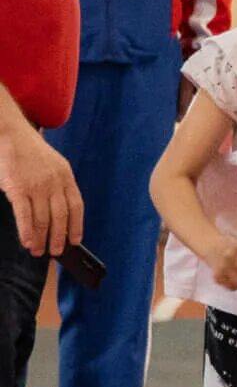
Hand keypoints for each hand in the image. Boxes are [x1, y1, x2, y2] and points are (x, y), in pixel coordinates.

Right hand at [0, 120, 81, 255]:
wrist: (11, 134)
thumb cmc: (30, 152)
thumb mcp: (53, 165)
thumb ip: (58, 186)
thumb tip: (57, 215)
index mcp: (66, 177)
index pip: (76, 206)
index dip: (76, 225)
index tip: (76, 241)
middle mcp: (54, 183)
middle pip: (61, 217)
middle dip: (59, 237)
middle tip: (56, 252)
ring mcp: (37, 186)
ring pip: (42, 219)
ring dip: (41, 238)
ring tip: (38, 251)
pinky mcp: (18, 188)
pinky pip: (25, 215)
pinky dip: (27, 232)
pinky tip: (27, 242)